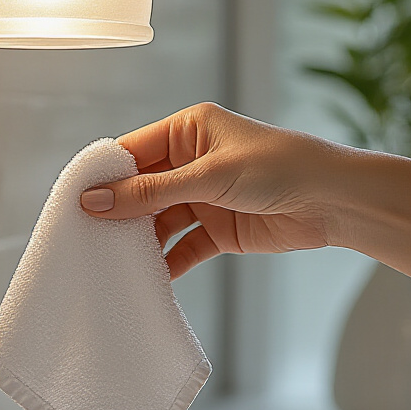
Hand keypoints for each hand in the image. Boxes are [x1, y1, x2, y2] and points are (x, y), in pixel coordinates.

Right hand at [80, 103, 343, 278]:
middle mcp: (191, 161)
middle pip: (140, 189)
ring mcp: (204, 196)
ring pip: (158, 221)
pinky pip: (182, 247)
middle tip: (84, 238)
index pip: (131, 151)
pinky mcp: (219, 229)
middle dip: (117, 213)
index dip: (103, 177)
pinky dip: (167, 263)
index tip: (74, 202)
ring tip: (111, 263)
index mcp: (187, 130)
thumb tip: (96, 201)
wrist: (336, 201)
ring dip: (139, 242)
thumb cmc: (280, 167)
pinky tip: (148, 279)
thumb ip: (150, 193)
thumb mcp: (208, 176)